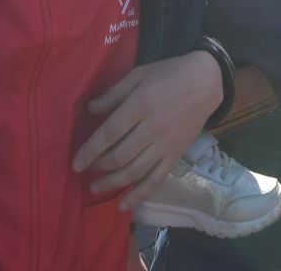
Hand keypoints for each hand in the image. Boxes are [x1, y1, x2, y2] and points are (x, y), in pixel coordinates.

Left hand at [74, 51, 223, 208]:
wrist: (205, 83)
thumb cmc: (168, 74)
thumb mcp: (138, 75)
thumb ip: (113, 94)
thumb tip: (90, 110)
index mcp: (141, 104)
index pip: (110, 133)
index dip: (90, 150)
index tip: (75, 163)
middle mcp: (153, 128)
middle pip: (120, 156)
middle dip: (98, 167)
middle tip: (84, 170)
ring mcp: (166, 145)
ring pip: (135, 171)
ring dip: (112, 183)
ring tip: (95, 188)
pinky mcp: (175, 155)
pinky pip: (156, 180)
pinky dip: (139, 195)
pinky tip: (124, 205)